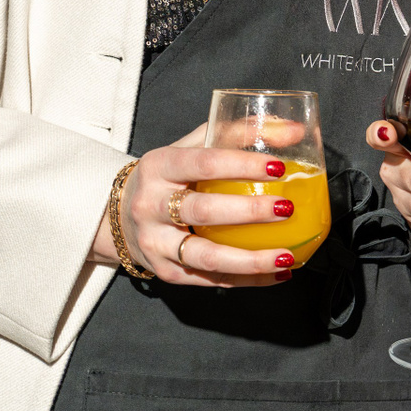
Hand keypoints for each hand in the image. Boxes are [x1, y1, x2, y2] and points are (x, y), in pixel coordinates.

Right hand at [90, 123, 299, 286]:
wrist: (117, 214)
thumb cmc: (168, 176)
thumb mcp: (191, 147)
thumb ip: (237, 134)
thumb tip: (293, 130)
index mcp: (159, 166)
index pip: (204, 163)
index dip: (242, 164)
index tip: (278, 166)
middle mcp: (151, 205)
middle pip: (203, 211)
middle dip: (249, 212)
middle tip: (287, 208)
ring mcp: (155, 242)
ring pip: (205, 256)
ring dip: (250, 260)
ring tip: (286, 256)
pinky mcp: (165, 271)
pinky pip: (210, 279)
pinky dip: (247, 279)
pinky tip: (277, 273)